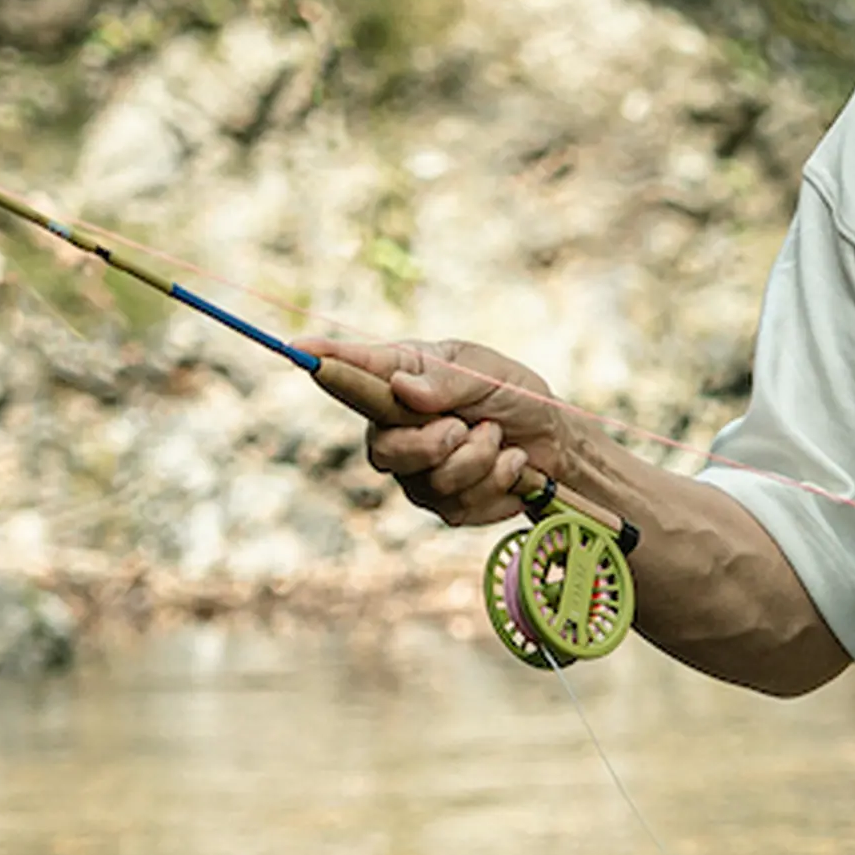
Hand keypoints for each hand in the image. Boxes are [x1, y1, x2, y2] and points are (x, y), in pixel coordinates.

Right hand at [305, 336, 566, 529]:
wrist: (554, 441)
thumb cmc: (512, 395)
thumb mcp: (486, 373)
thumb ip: (447, 380)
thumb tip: (403, 387)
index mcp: (401, 380)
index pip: (354, 371)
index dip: (326, 361)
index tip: (300, 348)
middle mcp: (396, 429)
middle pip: (384, 451)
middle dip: (432, 444)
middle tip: (464, 427)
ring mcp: (416, 473)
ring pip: (430, 482)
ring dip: (479, 459)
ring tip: (498, 438)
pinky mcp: (443, 506)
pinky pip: (459, 506)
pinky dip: (496, 483)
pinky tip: (510, 466)